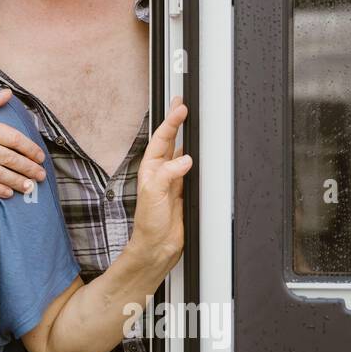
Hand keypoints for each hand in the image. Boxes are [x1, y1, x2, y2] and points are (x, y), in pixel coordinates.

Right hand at [0, 88, 47, 197]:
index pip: (15, 139)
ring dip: (19, 182)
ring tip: (31, 188)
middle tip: (41, 176)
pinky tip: (8, 194)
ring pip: (2, 175)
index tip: (39, 156)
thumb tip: (7, 93)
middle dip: (30, 169)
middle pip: (13, 160)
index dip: (30, 150)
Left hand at [129, 97, 191, 273]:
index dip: (171, 123)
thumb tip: (184, 160)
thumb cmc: (148, 224)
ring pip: (182, 154)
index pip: (161, 140)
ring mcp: (173, 181)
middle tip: (183, 105)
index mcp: (150, 170)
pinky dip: (198, 160)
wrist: (157, 246)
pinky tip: (202, 154)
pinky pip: (193, 170)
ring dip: (187, 139)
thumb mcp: (153, 195)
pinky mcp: (184, 192)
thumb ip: (167, 175)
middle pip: (171, 141)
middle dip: (177, 123)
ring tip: (192, 122)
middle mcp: (161, 173)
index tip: (180, 109)